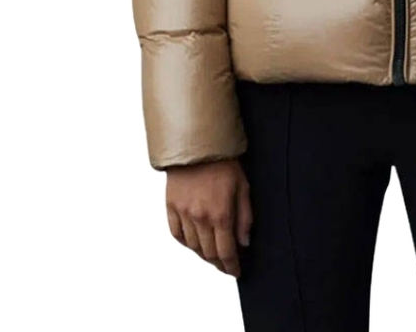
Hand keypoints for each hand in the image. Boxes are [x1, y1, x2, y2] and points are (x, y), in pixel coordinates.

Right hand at [165, 158, 252, 276]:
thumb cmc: (224, 162)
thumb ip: (245, 217)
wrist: (198, 144)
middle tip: (226, 265)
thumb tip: (244, 242)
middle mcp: (200, 217)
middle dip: (219, 263)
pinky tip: (193, 243)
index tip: (235, 271)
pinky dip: (186, 243)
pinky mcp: (171, 206)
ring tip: (212, 255)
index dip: (231, 266)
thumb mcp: (243, 187)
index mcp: (221, 213)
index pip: (226, 251)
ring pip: (193, 246)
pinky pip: (176, 234)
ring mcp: (183, 213)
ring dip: (203, 255)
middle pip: (209, 253)